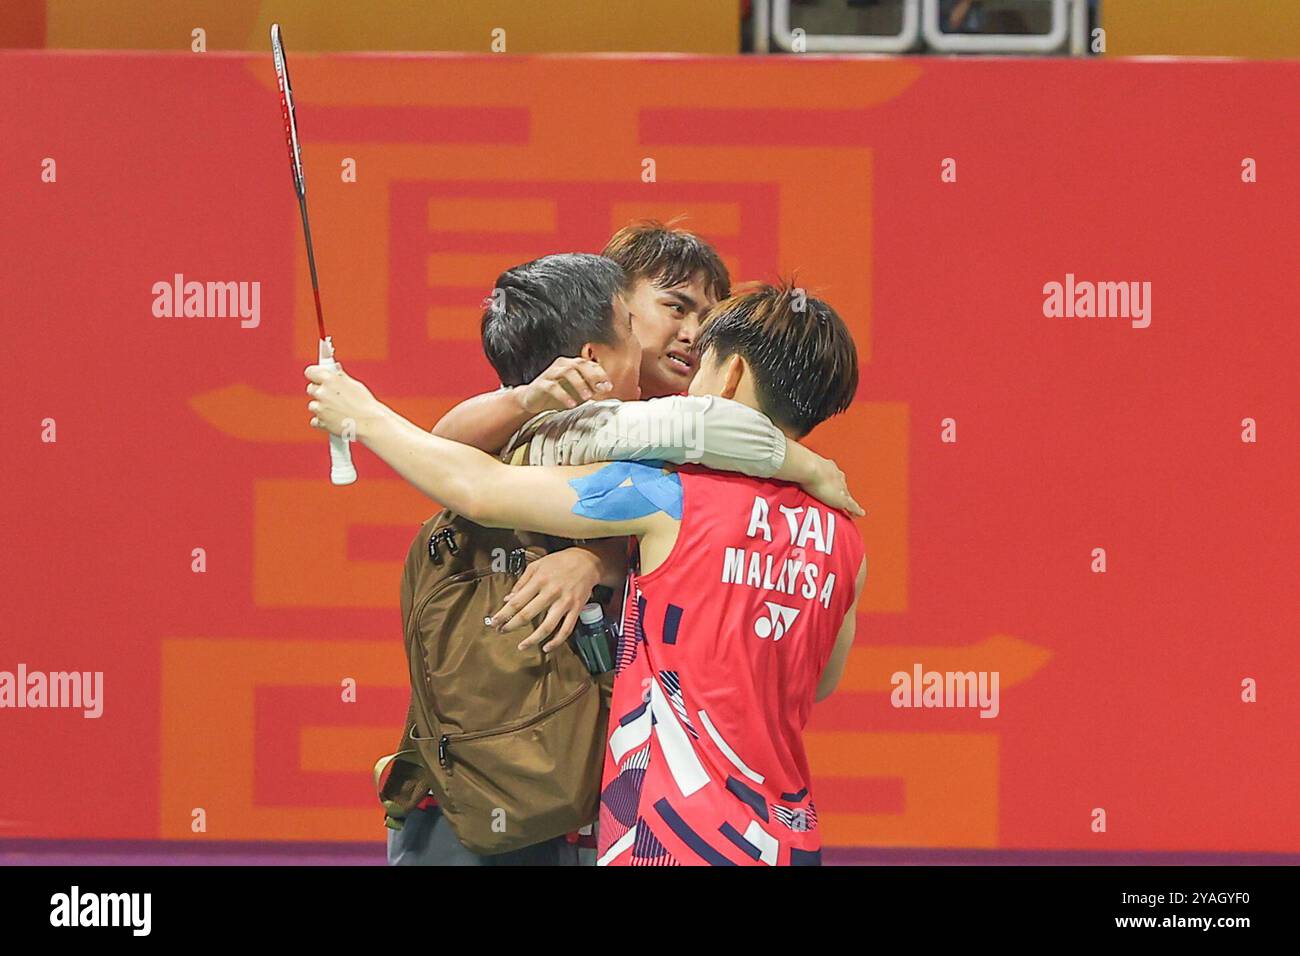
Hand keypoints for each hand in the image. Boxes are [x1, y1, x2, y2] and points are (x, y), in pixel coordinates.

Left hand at [305, 363, 381, 438]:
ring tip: (337, 409)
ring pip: (312, 405)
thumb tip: (335, 369)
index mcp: (330, 379)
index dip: (314, 375)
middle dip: (319, 391)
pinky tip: (334, 419)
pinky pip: (315, 420)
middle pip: (310, 389)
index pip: (310, 372)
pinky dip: (322, 421)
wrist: (370, 423)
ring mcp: (320, 408)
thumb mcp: (355, 385)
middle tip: (332, 395)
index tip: (317, 377)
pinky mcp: (321, 422)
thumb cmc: (366, 404)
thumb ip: (341, 377)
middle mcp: (322, 392)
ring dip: (321, 407)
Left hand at [486, 548, 602, 652]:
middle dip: (512, 626)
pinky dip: (556, 642)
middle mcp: (552, 592)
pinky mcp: (576, 609)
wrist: (587, 561)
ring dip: (532, 639)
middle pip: (528, 614)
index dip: (504, 614)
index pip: (517, 601)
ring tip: (522, 646)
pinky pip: (566, 629)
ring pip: (547, 626)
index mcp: (540, 580)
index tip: (494, 622)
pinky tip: (546, 647)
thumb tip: (508, 599)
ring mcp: (565, 602)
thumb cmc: (559, 562)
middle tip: (502, 632)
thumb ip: (522, 582)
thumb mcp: (537, 565)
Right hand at [514, 356, 612, 414]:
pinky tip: (571, 404)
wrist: (532, 399)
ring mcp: (550, 373)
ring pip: (567, 372)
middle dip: (592, 376)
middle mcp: (562, 365)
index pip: (589, 364)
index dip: (601, 374)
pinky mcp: (541, 384)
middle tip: (601, 389)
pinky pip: (553, 387)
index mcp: (572, 364)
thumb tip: (608, 389)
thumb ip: (591, 388)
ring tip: (588, 397)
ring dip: (579, 384)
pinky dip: (563, 395)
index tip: (609, 387)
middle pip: (579, 364)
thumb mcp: (577, 391)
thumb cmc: (557, 394)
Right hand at [800, 455, 864, 516]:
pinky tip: (859, 514)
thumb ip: (801, 470)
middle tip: (840, 497)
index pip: (835, 477)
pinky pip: (852, 506)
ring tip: (849, 509)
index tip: (832, 485)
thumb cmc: (805, 466)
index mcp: (829, 468)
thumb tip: (791, 469)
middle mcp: (837, 476)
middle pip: (842, 486)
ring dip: (847, 502)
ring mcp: (841, 488)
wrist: (811, 469)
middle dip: (842, 492)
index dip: (834, 482)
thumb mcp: (803, 467)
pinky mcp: (842, 498)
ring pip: (847, 496)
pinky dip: (856, 510)